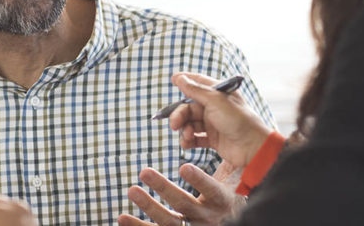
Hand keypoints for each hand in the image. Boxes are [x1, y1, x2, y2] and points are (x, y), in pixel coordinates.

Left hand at [117, 161, 245, 225]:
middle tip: (144, 170)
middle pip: (184, 205)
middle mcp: (208, 218)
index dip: (199, 180)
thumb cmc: (231, 199)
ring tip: (132, 190)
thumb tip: (242, 144)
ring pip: (169, 222)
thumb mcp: (236, 185)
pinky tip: (121, 217)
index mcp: (222, 201)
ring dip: (148, 206)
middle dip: (163, 187)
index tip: (183, 166)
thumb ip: (231, 170)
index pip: (212, 190)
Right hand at [170, 73, 272, 167]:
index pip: (199, 82)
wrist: (252, 147)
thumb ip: (196, 90)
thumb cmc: (238, 120)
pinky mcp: (214, 139)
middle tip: (174, 124)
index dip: (186, 80)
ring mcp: (214, 123)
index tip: (173, 79)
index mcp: (219, 94)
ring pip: (191, 123)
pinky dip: (189, 140)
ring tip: (186, 136)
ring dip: (184, 129)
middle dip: (180, 114)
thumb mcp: (215, 101)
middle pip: (190, 107)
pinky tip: (187, 143)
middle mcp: (216, 107)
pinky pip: (196, 137)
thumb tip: (181, 78)